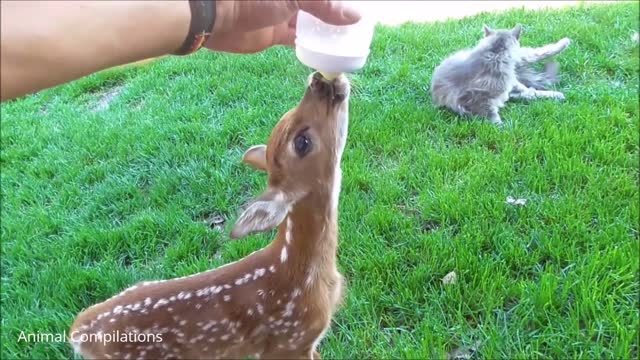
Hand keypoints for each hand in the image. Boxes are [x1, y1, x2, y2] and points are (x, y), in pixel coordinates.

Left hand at [205, 0, 360, 53]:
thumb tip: (355, 17)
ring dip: (326, 32)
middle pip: (319, 6)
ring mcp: (281, 13)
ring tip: (348, 42)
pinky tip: (327, 52)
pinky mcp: (273, 33)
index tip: (360, 15)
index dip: (342, 5)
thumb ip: (325, 4)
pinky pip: (298, 39)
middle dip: (336, 16)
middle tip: (357, 29)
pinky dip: (311, 45)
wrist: (212, 16)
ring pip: (310, 22)